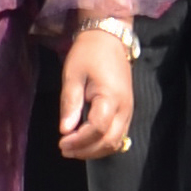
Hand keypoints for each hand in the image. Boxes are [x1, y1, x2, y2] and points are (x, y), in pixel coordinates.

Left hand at [55, 26, 135, 160]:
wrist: (109, 40)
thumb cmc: (88, 54)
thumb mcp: (73, 75)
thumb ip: (70, 103)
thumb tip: (65, 130)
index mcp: (111, 98)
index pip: (97, 129)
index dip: (79, 140)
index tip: (61, 142)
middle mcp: (125, 108)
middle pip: (110, 141)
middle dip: (86, 150)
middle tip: (64, 149)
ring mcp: (129, 111)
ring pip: (116, 142)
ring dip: (95, 150)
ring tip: (72, 149)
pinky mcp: (127, 111)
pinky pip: (118, 135)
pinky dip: (103, 144)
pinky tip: (86, 143)